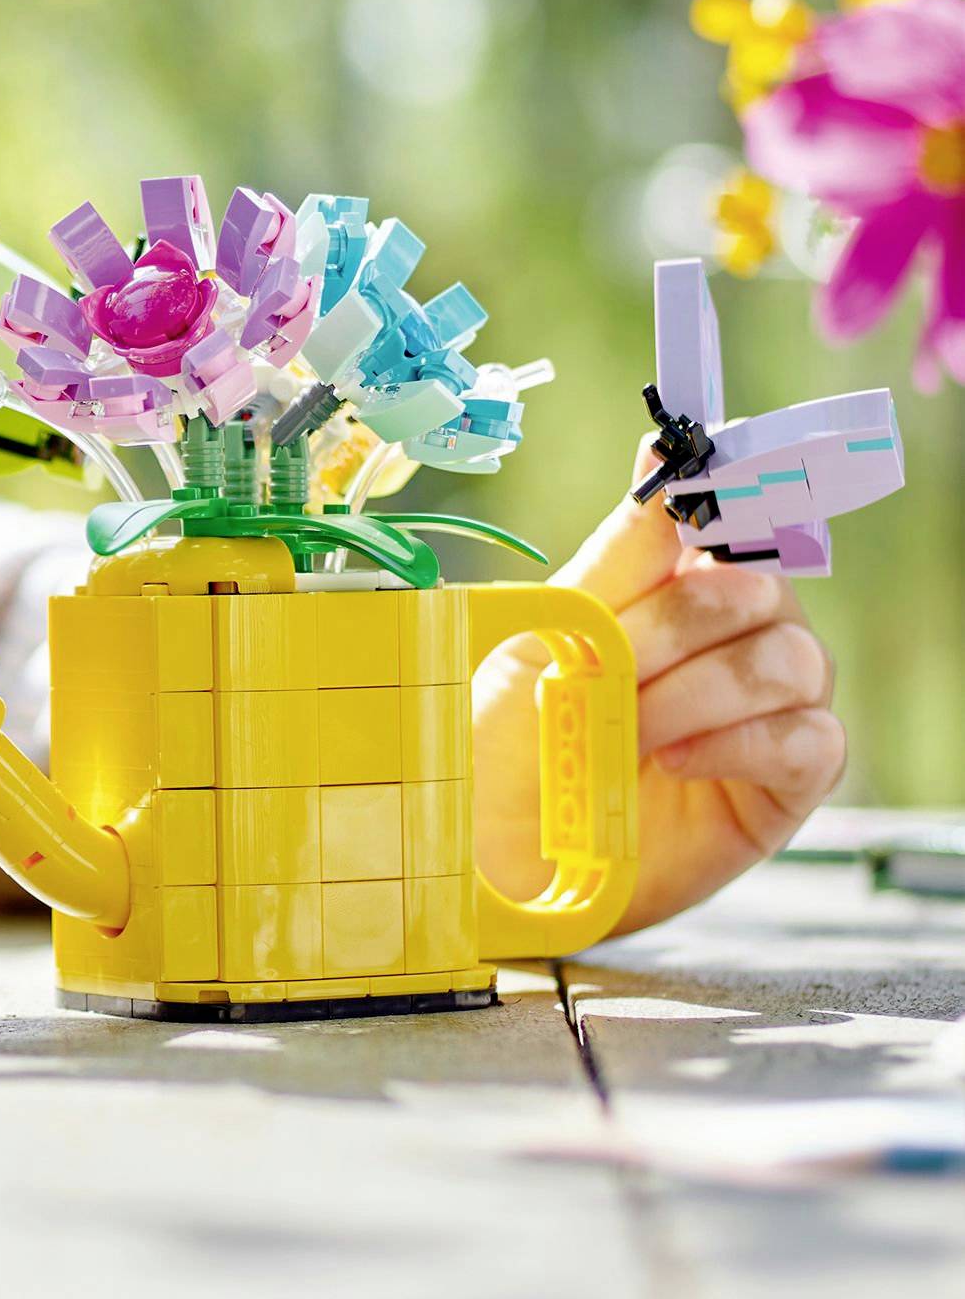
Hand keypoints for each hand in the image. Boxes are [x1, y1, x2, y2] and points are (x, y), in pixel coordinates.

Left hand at [474, 445, 844, 937]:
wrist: (492, 852)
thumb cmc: (508, 743)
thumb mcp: (547, 636)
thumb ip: (617, 554)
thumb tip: (661, 447)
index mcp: (675, 590)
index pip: (731, 519)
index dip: (729, 488)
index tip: (692, 474)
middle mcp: (733, 641)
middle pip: (758, 591)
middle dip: (677, 624)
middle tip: (609, 668)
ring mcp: (765, 713)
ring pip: (793, 660)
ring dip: (700, 689)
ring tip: (629, 729)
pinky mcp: (783, 786)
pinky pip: (807, 740)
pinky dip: (735, 743)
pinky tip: (670, 761)